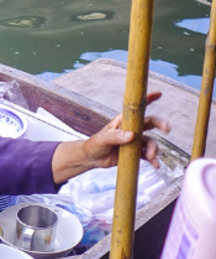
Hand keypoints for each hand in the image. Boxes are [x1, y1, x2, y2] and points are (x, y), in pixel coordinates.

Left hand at [52, 92, 168, 183]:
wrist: (91, 158)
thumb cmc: (94, 144)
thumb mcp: (102, 139)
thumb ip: (116, 136)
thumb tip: (132, 135)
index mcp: (123, 121)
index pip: (137, 109)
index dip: (148, 99)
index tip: (158, 94)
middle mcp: (132, 129)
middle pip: (150, 123)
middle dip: (160, 124)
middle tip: (167, 129)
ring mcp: (135, 141)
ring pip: (150, 141)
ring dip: (154, 149)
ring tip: (151, 156)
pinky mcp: (135, 152)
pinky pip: (148, 154)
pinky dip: (153, 159)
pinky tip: (155, 164)